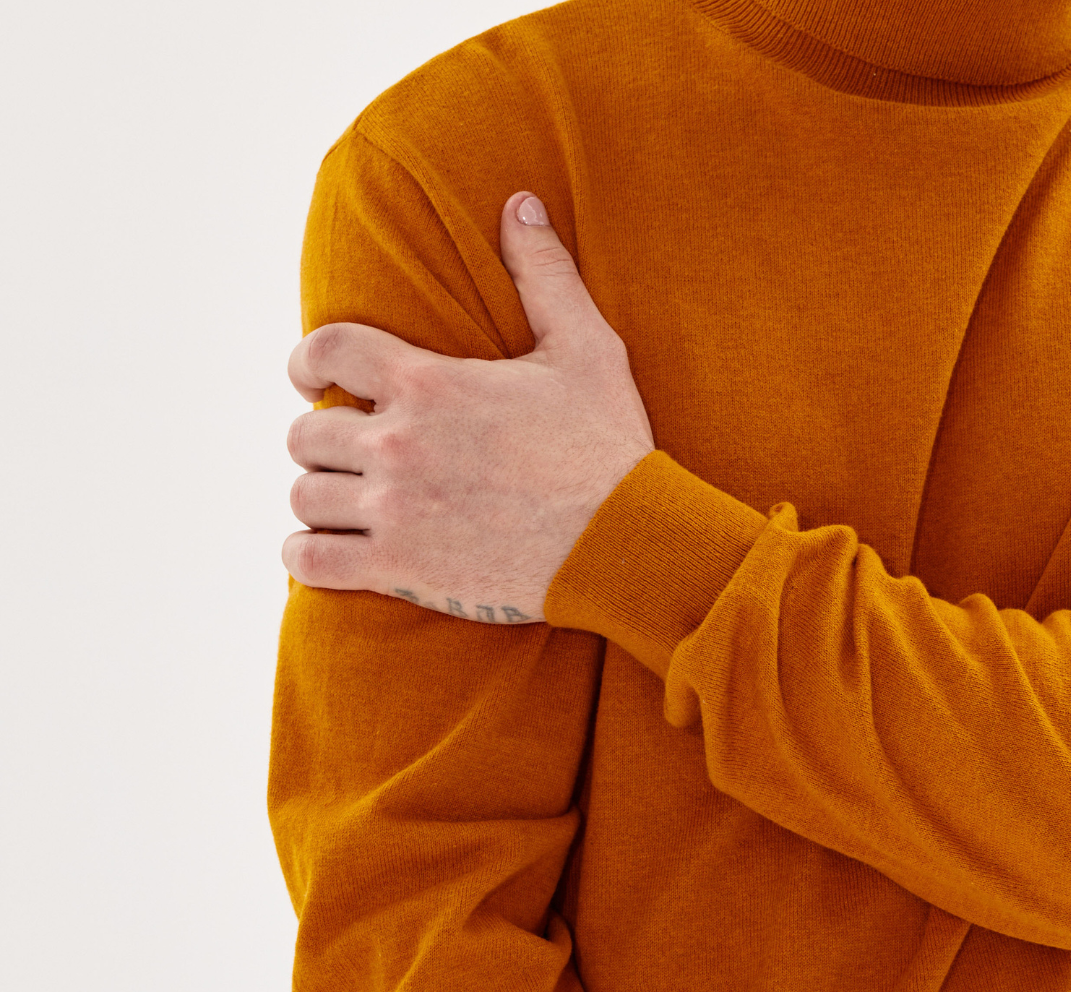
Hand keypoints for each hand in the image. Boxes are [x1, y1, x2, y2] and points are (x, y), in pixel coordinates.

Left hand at [282, 191, 655, 622]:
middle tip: (356, 448)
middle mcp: (397, 443)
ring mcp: (394, 509)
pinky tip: (333, 549)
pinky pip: (307, 561)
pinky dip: (308, 553)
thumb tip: (520, 203)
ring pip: (305, 496)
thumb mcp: (586, 349)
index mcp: (428, 383)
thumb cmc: (607, 445)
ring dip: (322, 495)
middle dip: (326, 436)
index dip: (309, 360)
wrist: (626, 544)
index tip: (316, 376)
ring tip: (351, 498)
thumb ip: (543, 273)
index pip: (325, 350)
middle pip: (305, 432)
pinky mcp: (398, 569)